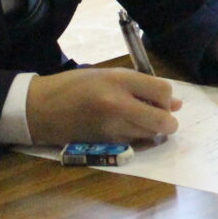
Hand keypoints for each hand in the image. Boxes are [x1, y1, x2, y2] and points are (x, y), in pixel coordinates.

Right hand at [26, 67, 181, 144]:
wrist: (41, 108)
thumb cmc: (74, 85)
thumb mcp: (108, 75)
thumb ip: (141, 86)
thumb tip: (176, 103)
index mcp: (119, 80)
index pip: (163, 91)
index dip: (167, 98)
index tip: (161, 99)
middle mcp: (119, 104)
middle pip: (163, 120)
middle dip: (169, 121)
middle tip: (161, 116)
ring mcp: (113, 126)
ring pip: (151, 134)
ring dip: (153, 130)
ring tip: (139, 119)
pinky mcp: (107, 143)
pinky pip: (136, 142)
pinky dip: (138, 137)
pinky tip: (126, 127)